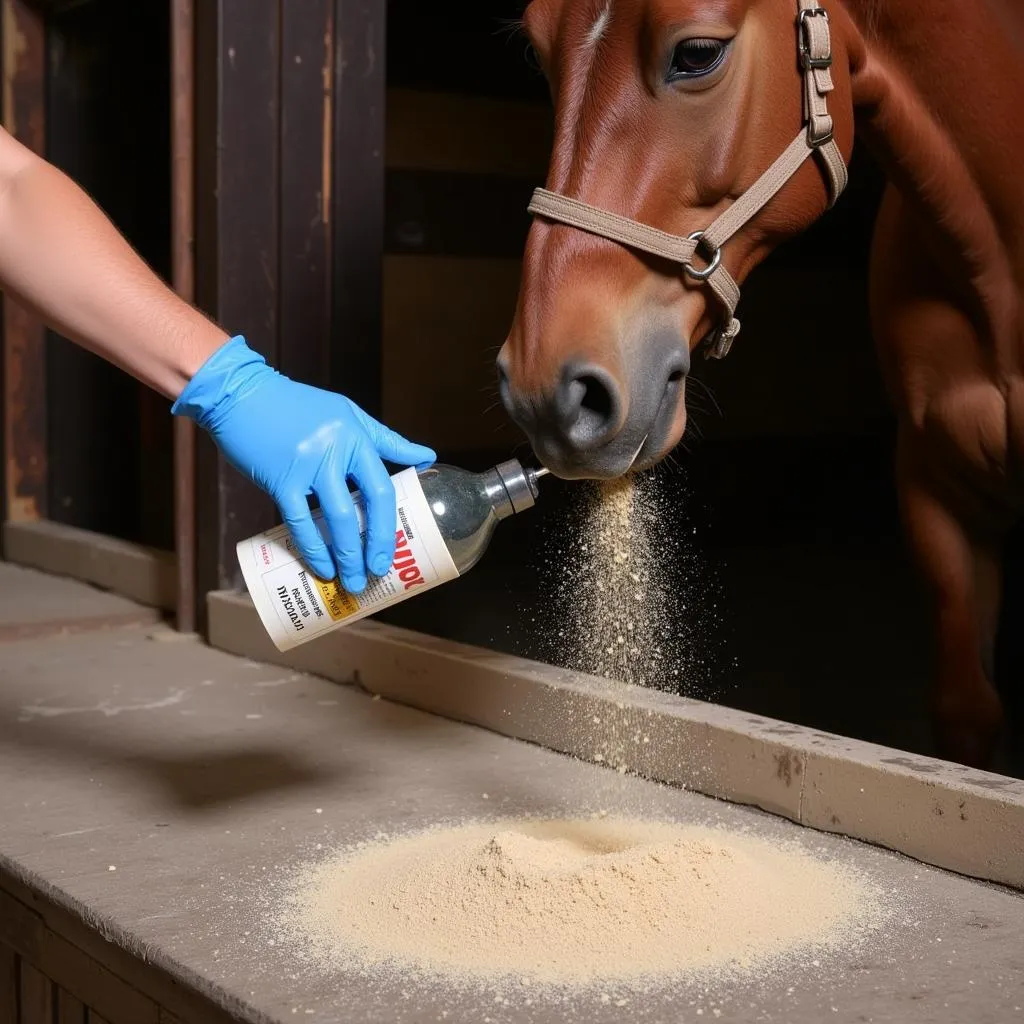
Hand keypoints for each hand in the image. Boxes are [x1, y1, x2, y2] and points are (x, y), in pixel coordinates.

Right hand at [172, 336, 434, 591]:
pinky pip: (299, 521)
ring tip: (351, 582)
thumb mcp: (347, 413)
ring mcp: (308, 464)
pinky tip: (321, 568)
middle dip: (371, 548)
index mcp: (356, 436)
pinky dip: (312, 548)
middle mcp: (335, 450)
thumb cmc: (296, 405)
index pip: (382, 486)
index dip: (389, 524)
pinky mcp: (279, 478)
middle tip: (375, 575)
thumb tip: (428, 457)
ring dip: (345, 556)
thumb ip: (385, 440)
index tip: (394, 552)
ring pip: (335, 518)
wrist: (241, 394)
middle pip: (362, 508)